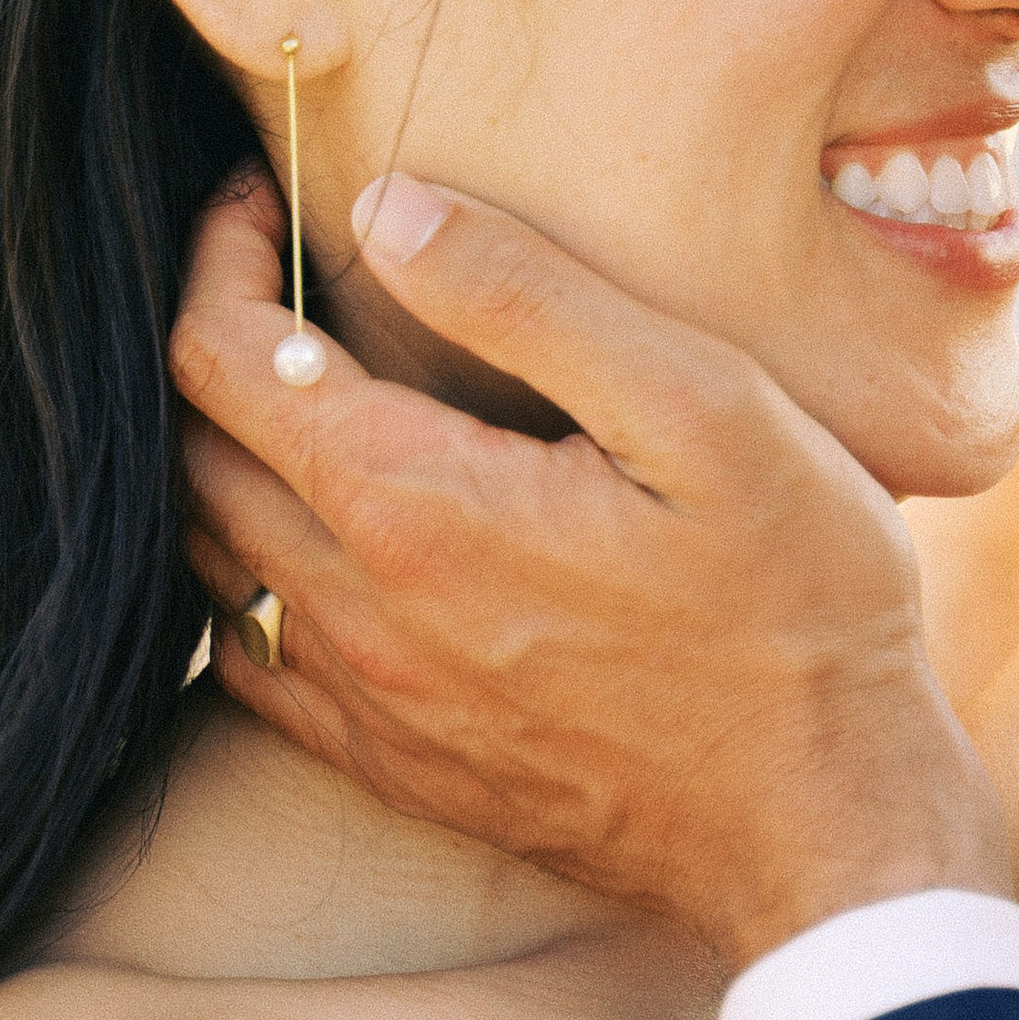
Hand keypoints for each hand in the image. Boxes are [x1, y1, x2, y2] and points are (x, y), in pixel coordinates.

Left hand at [171, 170, 1007, 969]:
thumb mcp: (704, 408)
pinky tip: (320, 538)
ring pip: (210, 556)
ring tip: (292, 390)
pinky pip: (255, 660)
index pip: (224, 354)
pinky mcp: (397, 766)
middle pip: (194, 451)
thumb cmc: (795, 604)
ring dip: (222, 458)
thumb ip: (533, 297)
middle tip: (280, 278)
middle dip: (213, 344)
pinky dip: (248, 575)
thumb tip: (386, 209)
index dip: (223, 255)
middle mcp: (358, 610)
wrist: (824, 819)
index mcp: (414, 504)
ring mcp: (369, 703)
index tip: (266, 200)